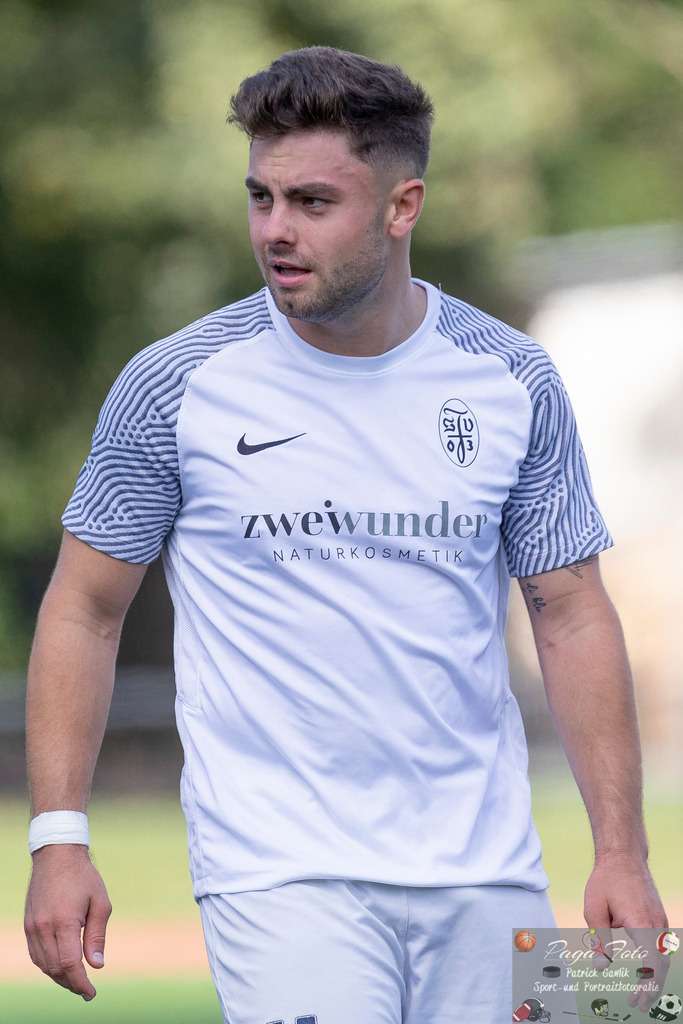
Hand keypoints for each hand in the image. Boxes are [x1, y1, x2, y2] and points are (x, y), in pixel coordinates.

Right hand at [24, 844, 111, 999]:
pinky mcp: (28, 924)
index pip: (70, 964)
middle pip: (55, 968)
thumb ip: (97, 936)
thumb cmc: (83, 877)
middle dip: (71, 983)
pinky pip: (36, 954)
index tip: (90, 993)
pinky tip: (60, 965)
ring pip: (43, 964)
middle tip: (86, 989)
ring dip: (59, 977)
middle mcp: (44, 927)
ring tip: (75, 980)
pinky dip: (47, 965)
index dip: (80, 983)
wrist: (57, 854)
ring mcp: (32, 926)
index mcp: (64, 921)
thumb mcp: (100, 903)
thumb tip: (96, 965)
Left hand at [584, 851, 667, 1009]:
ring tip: (639, 993)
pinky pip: (662, 946)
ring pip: (664, 956)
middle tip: (638, 1004)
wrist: (623, 855)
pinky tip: (645, 971)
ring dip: (654, 976)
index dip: (647, 983)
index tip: (639, 998)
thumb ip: (600, 941)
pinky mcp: (658, 917)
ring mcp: (660, 920)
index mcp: (641, 922)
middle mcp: (656, 922)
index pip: (652, 961)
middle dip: (652, 987)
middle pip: (662, 964)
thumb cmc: (606, 880)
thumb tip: (601, 968)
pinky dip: (656, 962)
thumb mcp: (594, 909)